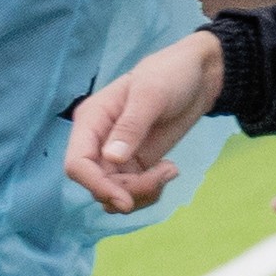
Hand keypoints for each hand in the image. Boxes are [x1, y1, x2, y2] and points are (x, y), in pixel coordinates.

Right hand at [65, 30, 227, 210]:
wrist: (198, 76)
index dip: (96, 185)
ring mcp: (115, 156)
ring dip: (141, 194)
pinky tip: (170, 171)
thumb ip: (131, 126)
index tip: (126, 200)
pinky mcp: (134, 165)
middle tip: (163, 177)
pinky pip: (132, 192)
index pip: (77, 163)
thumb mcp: (151, 94)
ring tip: (170, 171)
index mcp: (91, 120)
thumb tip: (111, 158)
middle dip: (128, 191)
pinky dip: (149, 192)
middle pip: (97, 184)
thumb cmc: (171, 74)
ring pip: (113, 194)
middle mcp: (97, 141)